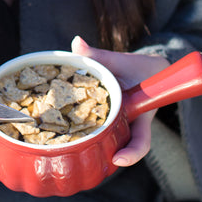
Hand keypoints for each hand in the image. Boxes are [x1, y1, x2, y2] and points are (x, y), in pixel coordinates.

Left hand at [71, 35, 168, 167]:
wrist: (146, 71)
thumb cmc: (136, 67)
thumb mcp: (120, 60)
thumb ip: (98, 55)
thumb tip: (77, 42)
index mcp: (139, 116)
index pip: (141, 141)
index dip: (131, 153)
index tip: (118, 159)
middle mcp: (128, 126)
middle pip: (120, 148)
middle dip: (105, 156)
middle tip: (81, 157)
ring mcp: (116, 126)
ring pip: (106, 143)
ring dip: (89, 148)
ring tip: (64, 149)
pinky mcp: (103, 122)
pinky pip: (92, 130)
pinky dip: (77, 131)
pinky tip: (55, 131)